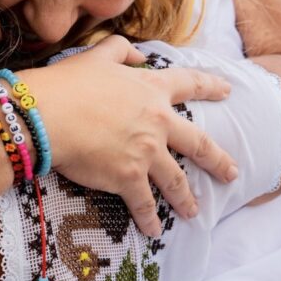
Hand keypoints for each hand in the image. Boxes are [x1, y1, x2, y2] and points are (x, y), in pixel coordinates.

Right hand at [22, 35, 236, 236]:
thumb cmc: (71, 81)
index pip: (189, 84)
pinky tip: (153, 230)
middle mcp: (157, 121)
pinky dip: (149, 219)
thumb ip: (122, 50)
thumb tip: (139, 56)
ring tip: (193, 211)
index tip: (228, 91)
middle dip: (217, 160)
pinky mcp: (129, 178)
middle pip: (197, 143)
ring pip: (176, 181)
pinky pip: (145, 203)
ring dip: (186, 198)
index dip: (210, 86)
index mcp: (151, 89)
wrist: (49, 113)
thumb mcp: (98, 54)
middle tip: (231, 172)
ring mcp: (146, 152)